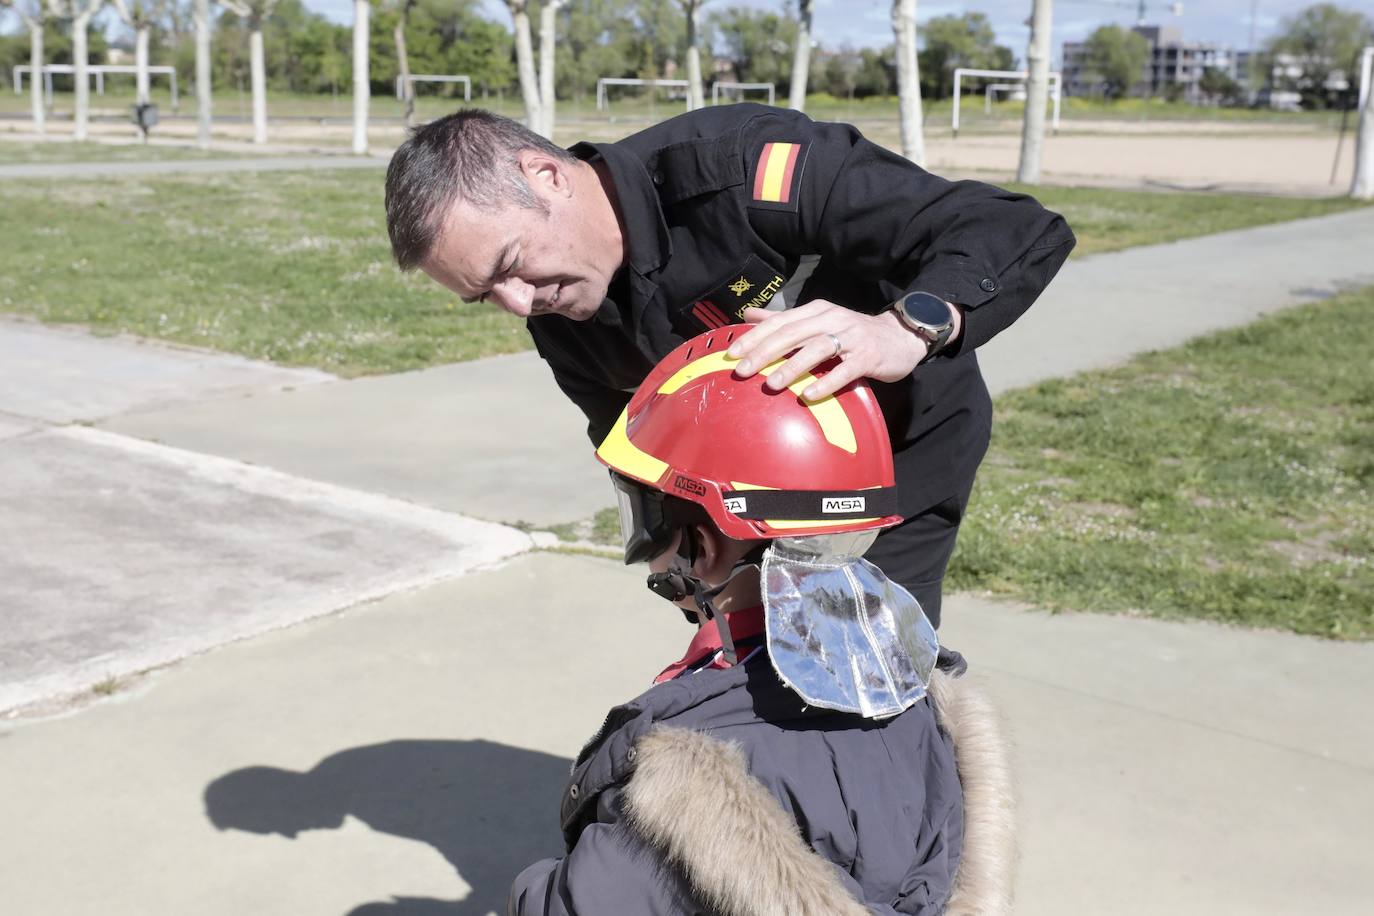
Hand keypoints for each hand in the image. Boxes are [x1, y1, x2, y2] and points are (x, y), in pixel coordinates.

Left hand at [726, 300, 927, 400]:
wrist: (900, 337)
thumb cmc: (853, 334)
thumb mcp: (818, 321)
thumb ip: (784, 320)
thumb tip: (748, 315)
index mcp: (816, 311)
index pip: (779, 322)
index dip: (754, 337)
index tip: (731, 354)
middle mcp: (832, 319)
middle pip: (793, 334)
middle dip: (764, 352)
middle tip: (742, 371)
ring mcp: (852, 337)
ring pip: (817, 349)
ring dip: (792, 367)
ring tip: (770, 385)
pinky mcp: (868, 357)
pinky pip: (845, 370)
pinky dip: (826, 382)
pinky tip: (808, 395)